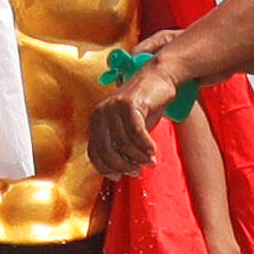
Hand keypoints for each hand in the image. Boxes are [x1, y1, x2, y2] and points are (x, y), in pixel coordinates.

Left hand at [83, 61, 176, 176]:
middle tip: (138, 171)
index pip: (94, 153)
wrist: (159, 77)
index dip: (107, 169)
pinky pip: (136, 133)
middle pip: (107, 152)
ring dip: (139, 157)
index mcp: (96, 121)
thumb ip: (120, 147)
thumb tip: (119, 173)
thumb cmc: (144, 106)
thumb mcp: (128, 128)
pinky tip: (153, 151)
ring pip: (124, 144)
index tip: (120, 176)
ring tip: (150, 160)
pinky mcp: (129, 103)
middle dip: (124, 166)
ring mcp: (114, 107)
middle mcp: (100, 113)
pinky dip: (145, 145)